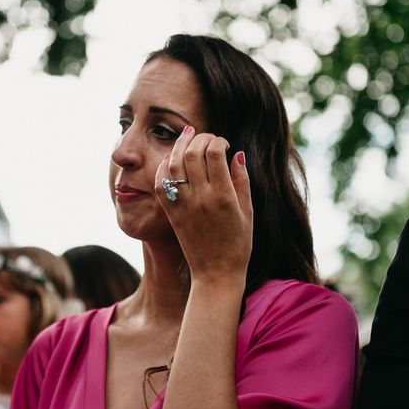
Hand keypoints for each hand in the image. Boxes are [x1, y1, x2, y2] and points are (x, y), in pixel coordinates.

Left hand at [154, 126, 252, 288]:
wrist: (215, 273)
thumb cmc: (238, 244)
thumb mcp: (248, 212)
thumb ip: (242, 181)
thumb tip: (238, 154)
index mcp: (223, 197)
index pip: (215, 154)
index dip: (218, 141)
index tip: (224, 143)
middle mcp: (201, 198)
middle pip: (192, 154)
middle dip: (199, 138)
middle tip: (206, 137)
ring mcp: (183, 205)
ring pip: (174, 164)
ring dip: (180, 145)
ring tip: (187, 135)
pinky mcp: (171, 213)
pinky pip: (160, 183)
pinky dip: (164, 166)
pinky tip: (172, 158)